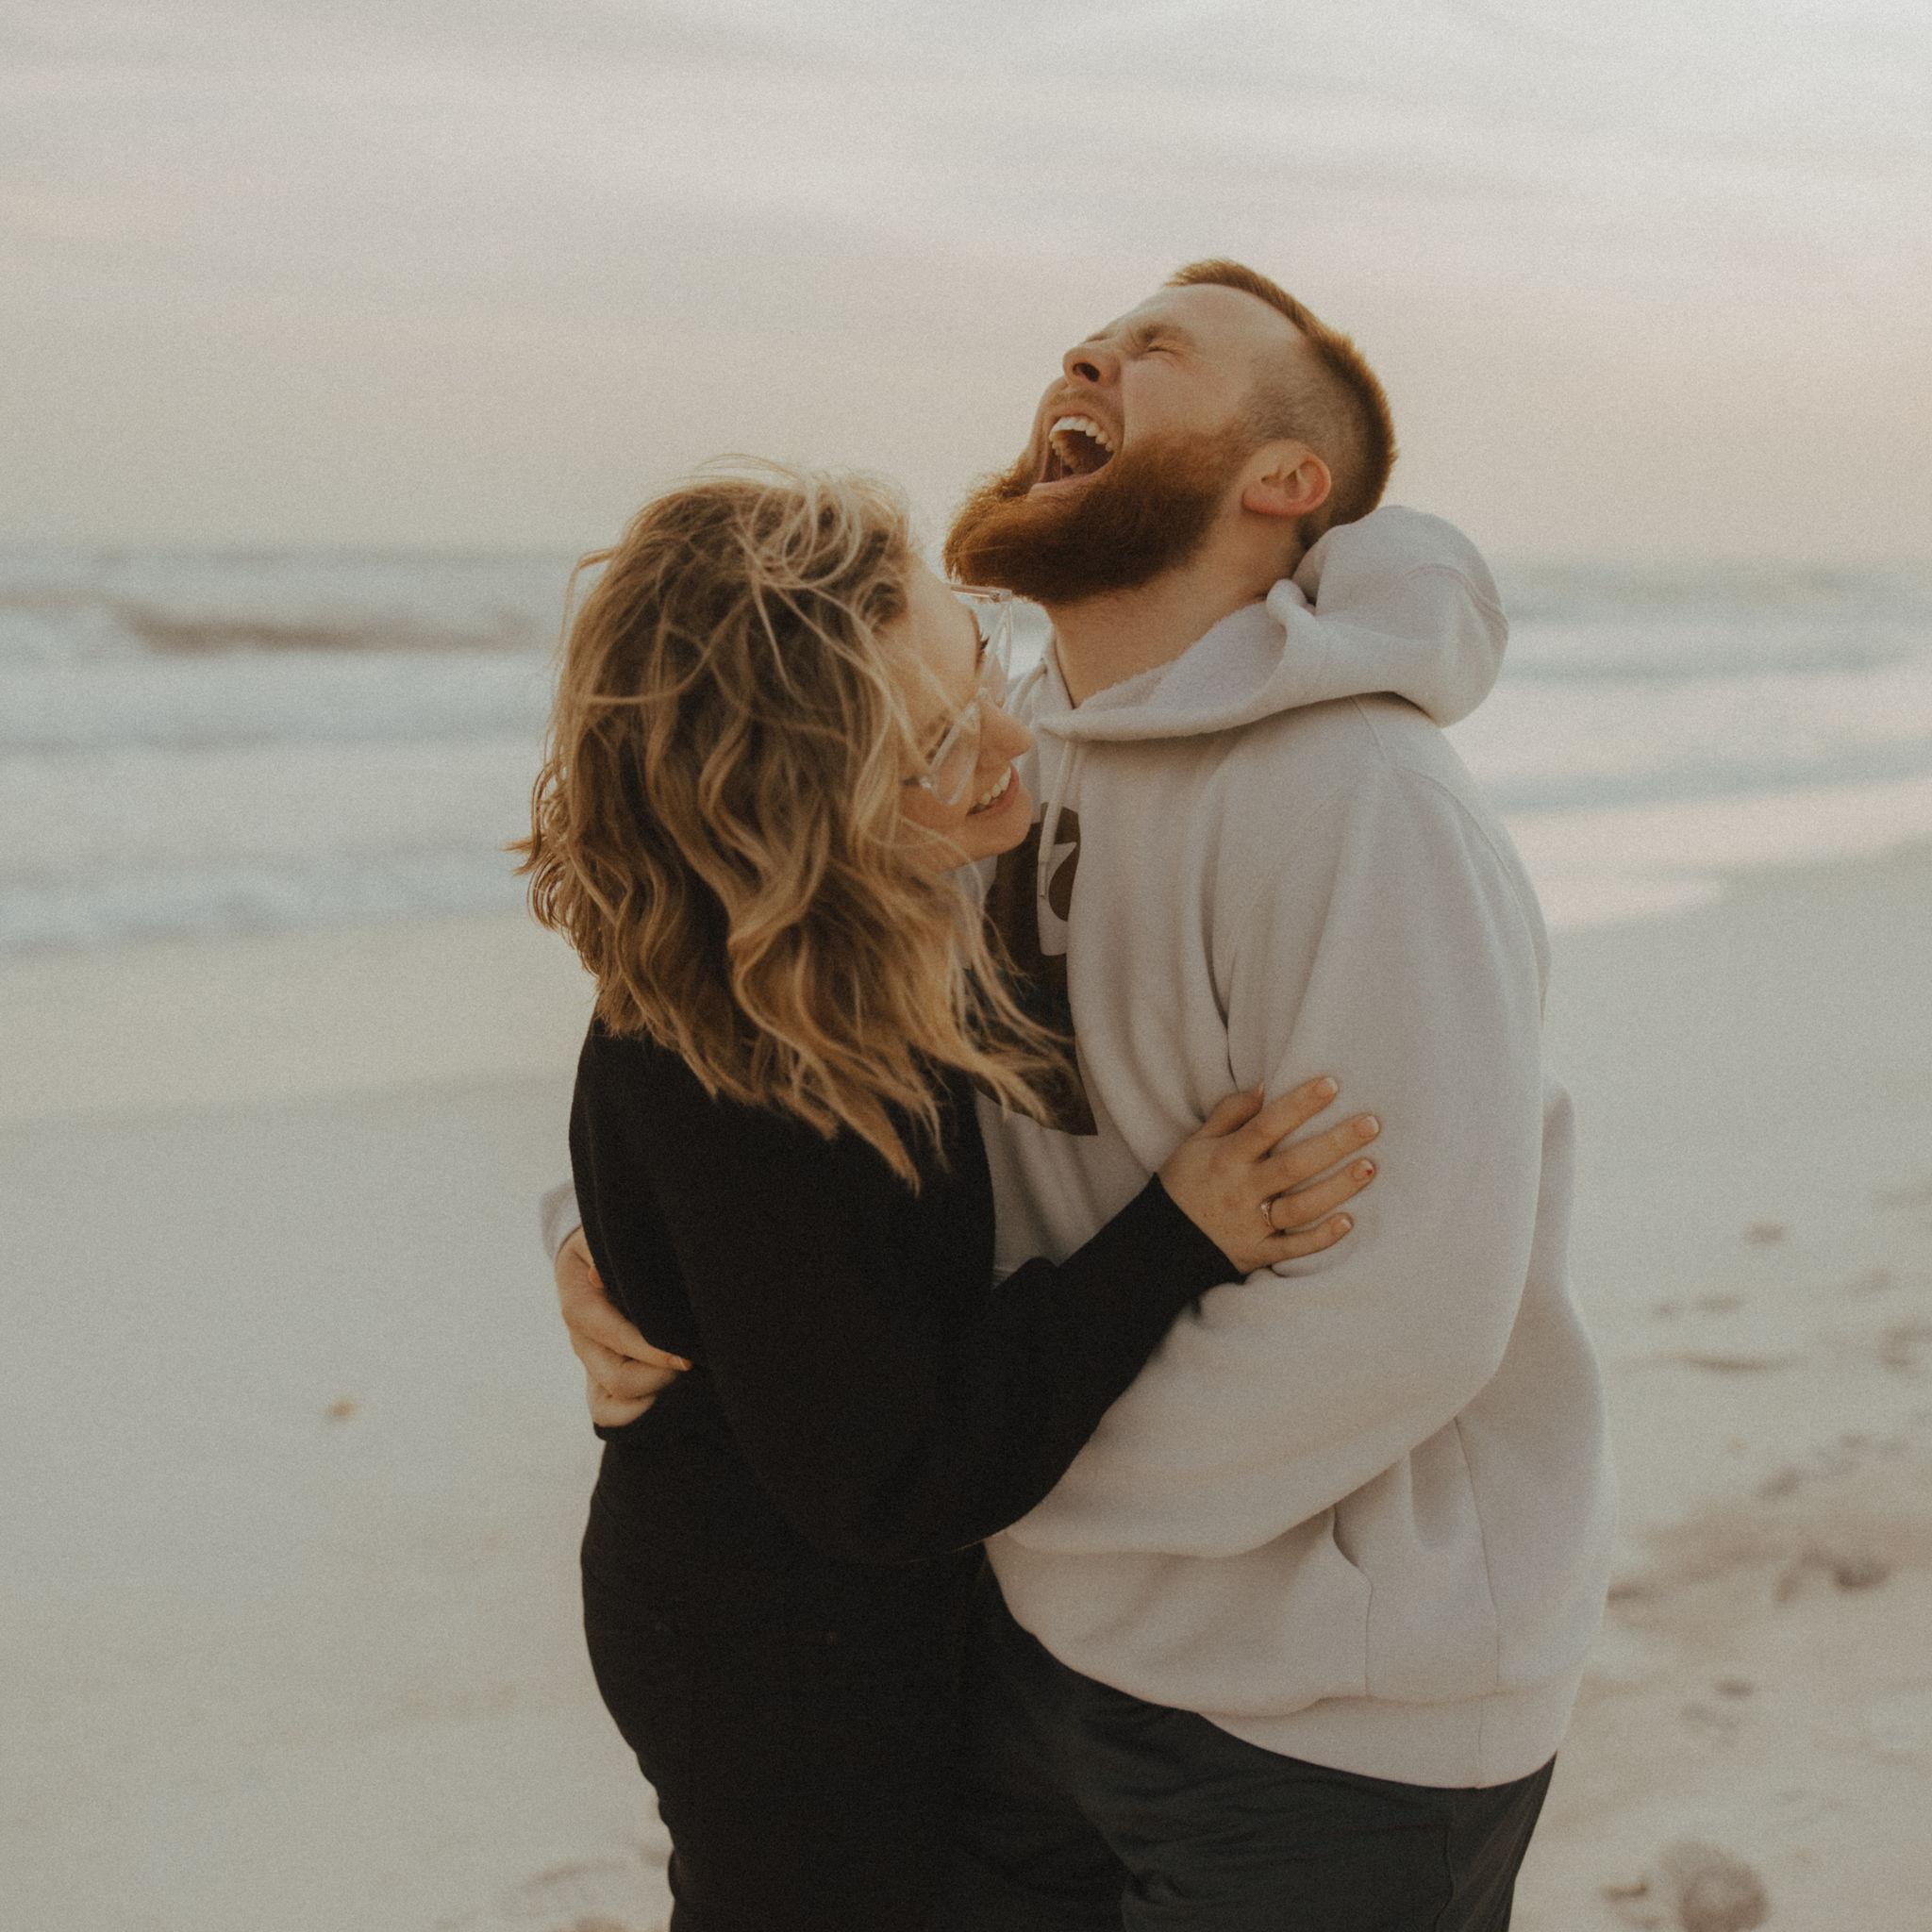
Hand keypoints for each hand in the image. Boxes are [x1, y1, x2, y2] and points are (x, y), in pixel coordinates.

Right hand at [555, 1228, 690, 1424]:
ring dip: (650, 1397)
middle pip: (618, 1380)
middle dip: (658, 1377)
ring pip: (610, 1403)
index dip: (653, 1352)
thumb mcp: (594, 1237)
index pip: (617, 1339)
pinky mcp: (599, 1372)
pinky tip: (663, 1402)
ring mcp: (591, 1361)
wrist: (582, 1257)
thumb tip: (601, 1273)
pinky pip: (606, 1409)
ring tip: (681, 1380)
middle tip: (692, 1362)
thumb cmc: (599, 1243)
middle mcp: (583, 1342)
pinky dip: (632, 1414)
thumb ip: (601, 1253)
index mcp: (580, 1308)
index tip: (687, 1357)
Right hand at [1157, 1075, 1380, 1275]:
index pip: (1266, 1126)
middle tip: (1371, 1124)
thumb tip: (1265, 1086)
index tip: (1332, 1084)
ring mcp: (1251, 1224)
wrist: (1161, 1242)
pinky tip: (1349, 1221)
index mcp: (1226, 1157)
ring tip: (1370, 1166)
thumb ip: (1229, 1114)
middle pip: (1294, 1165)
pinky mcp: (1259, 1252)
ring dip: (1338, 1188)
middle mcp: (1241, 1190)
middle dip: (1335, 1143)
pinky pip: (1294, 1248)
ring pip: (1301, 1207)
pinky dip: (1321, 1237)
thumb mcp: (1196, 1143)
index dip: (1299, 1105)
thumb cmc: (1185, 1183)